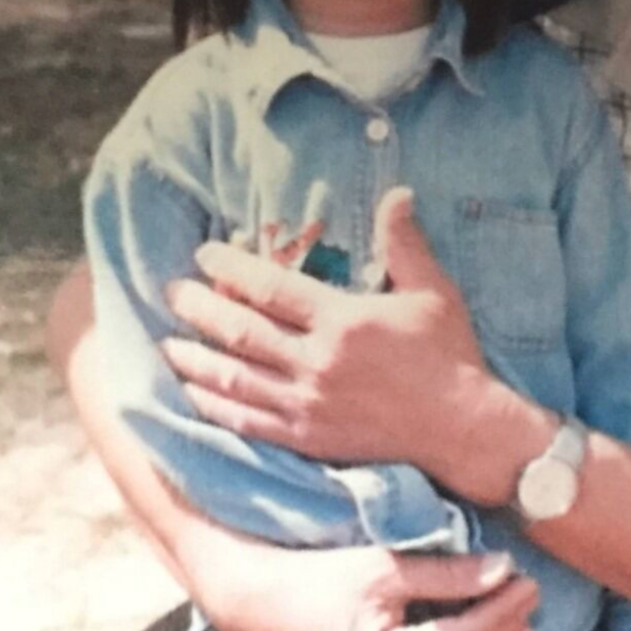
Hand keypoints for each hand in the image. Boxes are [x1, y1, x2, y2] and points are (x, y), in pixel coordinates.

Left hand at [161, 187, 497, 478]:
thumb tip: (398, 193)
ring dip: (196, 359)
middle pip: (241, 331)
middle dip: (200, 309)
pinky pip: (249, 422)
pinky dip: (216, 406)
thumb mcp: (434, 292)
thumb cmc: (450, 356)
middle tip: (172, 292)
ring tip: (168, 343)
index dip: (231, 268)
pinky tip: (194, 393)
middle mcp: (318, 362)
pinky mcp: (308, 438)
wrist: (463, 429)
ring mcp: (309, 404)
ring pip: (235, 378)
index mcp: (343, 321)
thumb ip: (406, 244)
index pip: (271, 287)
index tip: (205, 255)